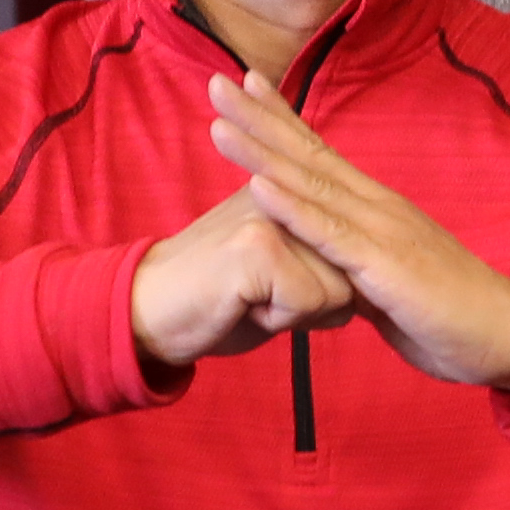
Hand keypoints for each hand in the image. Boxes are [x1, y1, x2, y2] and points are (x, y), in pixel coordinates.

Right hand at [128, 189, 361, 372]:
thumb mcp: (280, 274)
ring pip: (338, 289)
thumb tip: (364, 279)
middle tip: (258, 294)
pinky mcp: (259, 245)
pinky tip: (242, 304)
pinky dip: (279, 319)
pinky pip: (309, 302)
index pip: (351, 247)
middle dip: (315, 304)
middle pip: (353, 272)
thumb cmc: (219, 302)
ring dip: (298, 313)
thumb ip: (322, 263)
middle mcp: (285, 192)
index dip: (322, 287)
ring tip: (251, 297)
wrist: (145, 314)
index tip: (280, 282)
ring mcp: (272, 214)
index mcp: (291, 191)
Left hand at [199, 72, 509, 396]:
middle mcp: (380, 207)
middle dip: (259, 117)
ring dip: (263, 152)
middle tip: (215, 80)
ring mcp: (383, 232)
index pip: (323, 153)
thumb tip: (326, 264)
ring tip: (219, 122)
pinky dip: (291, 208)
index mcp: (380, 209)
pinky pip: (330, 234)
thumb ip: (355, 265)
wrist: (509, 334)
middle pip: (310, 155)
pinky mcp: (385, 265)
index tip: (246, 85)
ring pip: (312, 185)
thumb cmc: (451, 313)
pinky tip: (257, 186)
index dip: (282, 119)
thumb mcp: (390, 282)